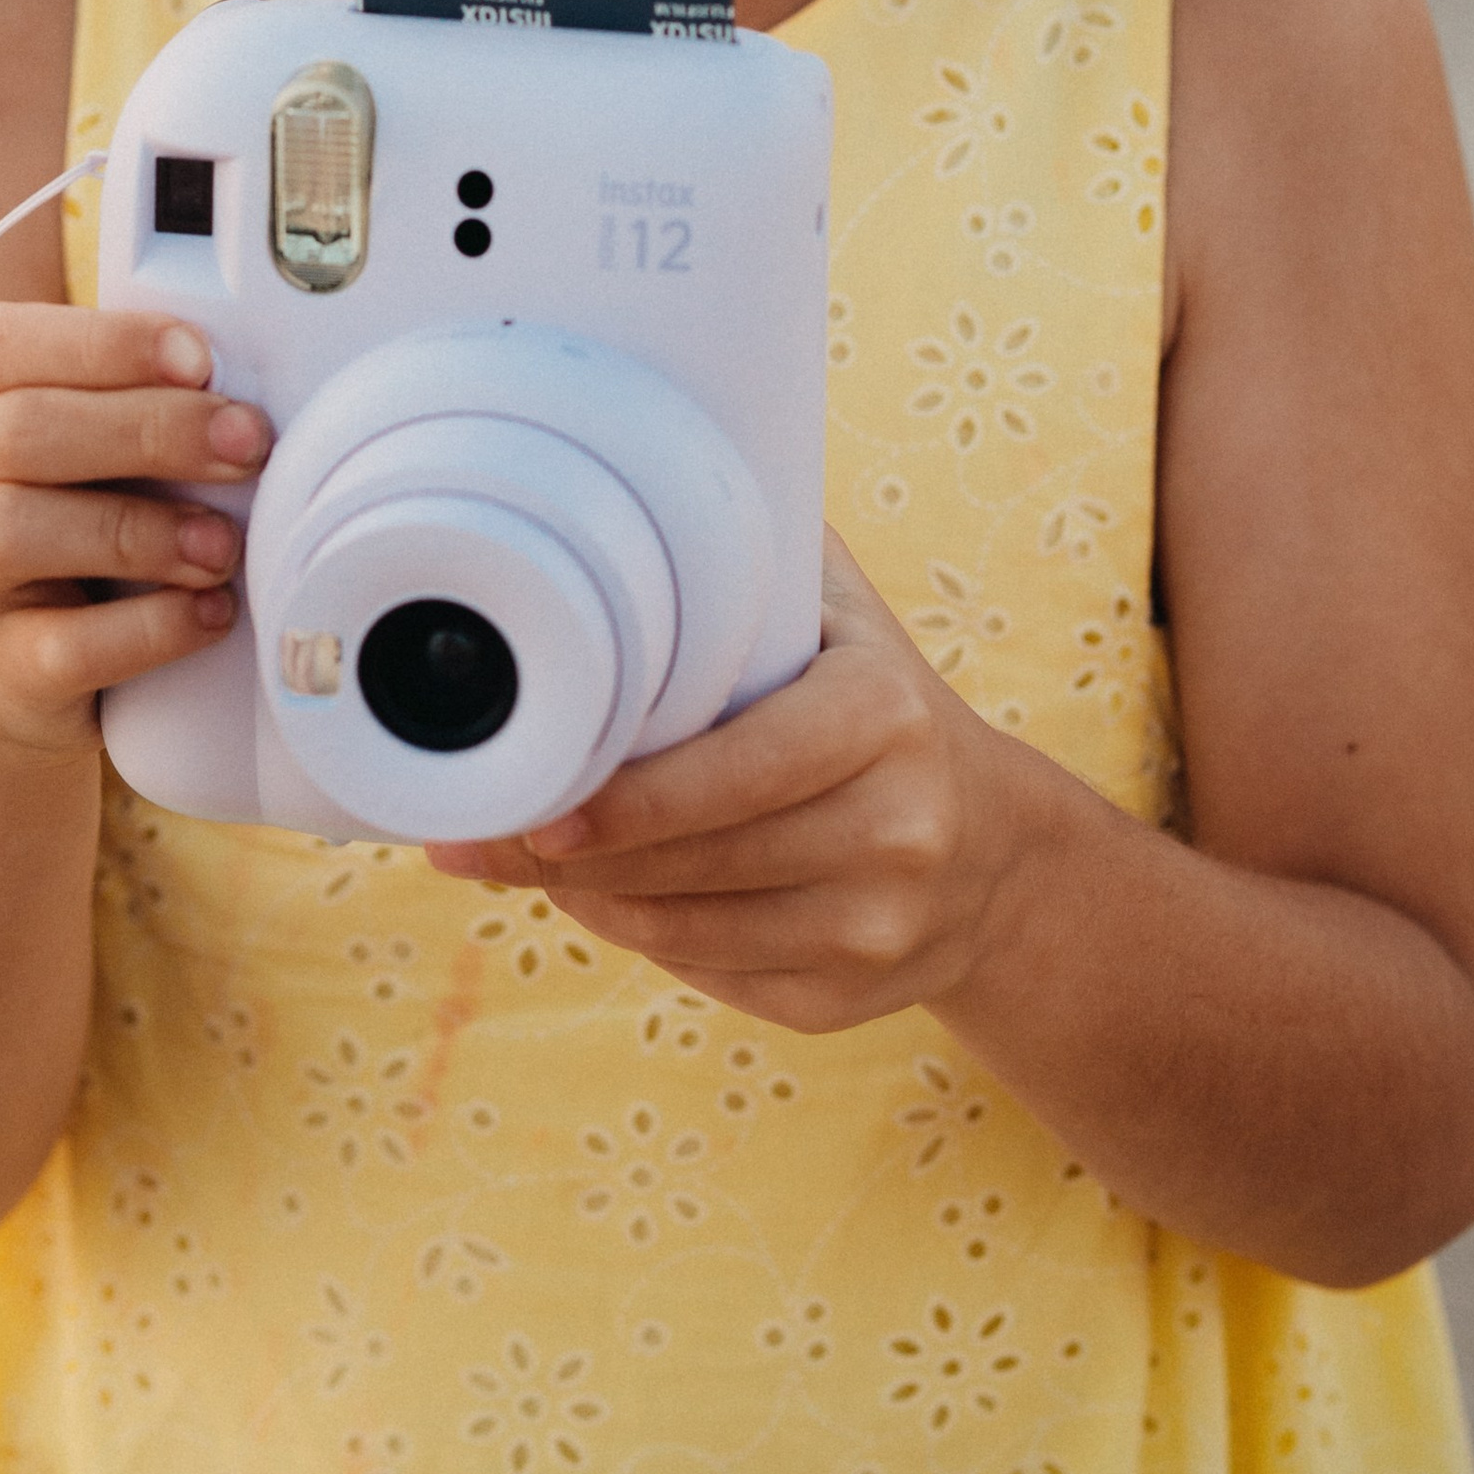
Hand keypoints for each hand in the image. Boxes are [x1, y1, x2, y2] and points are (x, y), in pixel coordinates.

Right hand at [0, 304, 270, 759]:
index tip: (199, 359)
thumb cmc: (69, 506)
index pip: (1, 345)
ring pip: (11, 531)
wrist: (18, 659)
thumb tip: (233, 386)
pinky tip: (209, 612)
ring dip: (139, 530)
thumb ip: (131, 391)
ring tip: (222, 543)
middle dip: (149, 430)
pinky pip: (61, 647)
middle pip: (19, 433)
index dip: (106, 345)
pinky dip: (150, 628)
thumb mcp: (83, 430)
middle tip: (247, 442)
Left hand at [425, 532, 1046, 1032]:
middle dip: (569, 854)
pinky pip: (711, 977)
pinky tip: (614, 899)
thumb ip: (753, 552)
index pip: (737, 770)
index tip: (536, 805)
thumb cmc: (876, 705)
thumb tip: (622, 473)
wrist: (995, 850)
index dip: (628, 799)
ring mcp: (879, 927)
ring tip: (531, 857)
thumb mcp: (843, 615)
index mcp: (884, 718)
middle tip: (478, 833)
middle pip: (691, 860)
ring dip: (591, 897)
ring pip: (684, 930)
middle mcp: (898, 829)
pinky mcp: (851, 1000)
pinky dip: (645, 938)